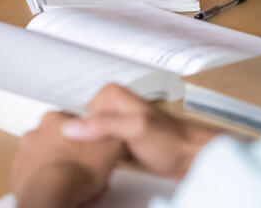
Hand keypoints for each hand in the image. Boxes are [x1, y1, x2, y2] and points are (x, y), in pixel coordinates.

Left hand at [11, 111, 123, 207]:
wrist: (51, 193)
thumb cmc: (75, 170)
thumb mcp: (110, 147)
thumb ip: (113, 135)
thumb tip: (116, 133)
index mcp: (56, 119)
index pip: (76, 124)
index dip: (89, 140)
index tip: (95, 153)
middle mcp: (36, 133)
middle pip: (59, 141)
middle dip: (72, 154)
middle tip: (86, 170)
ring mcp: (24, 153)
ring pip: (46, 159)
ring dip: (58, 167)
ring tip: (74, 183)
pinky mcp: (18, 174)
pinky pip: (34, 177)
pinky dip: (45, 182)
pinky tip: (59, 190)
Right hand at [62, 84, 218, 180]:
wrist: (190, 157)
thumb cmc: (171, 140)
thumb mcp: (134, 129)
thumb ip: (102, 127)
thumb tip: (70, 128)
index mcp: (110, 93)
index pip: (77, 115)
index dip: (81, 134)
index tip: (89, 147)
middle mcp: (111, 105)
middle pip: (82, 128)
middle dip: (87, 145)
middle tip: (106, 155)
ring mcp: (114, 124)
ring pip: (89, 140)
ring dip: (94, 154)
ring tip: (112, 161)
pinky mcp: (118, 140)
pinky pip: (99, 150)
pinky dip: (101, 160)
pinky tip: (110, 166)